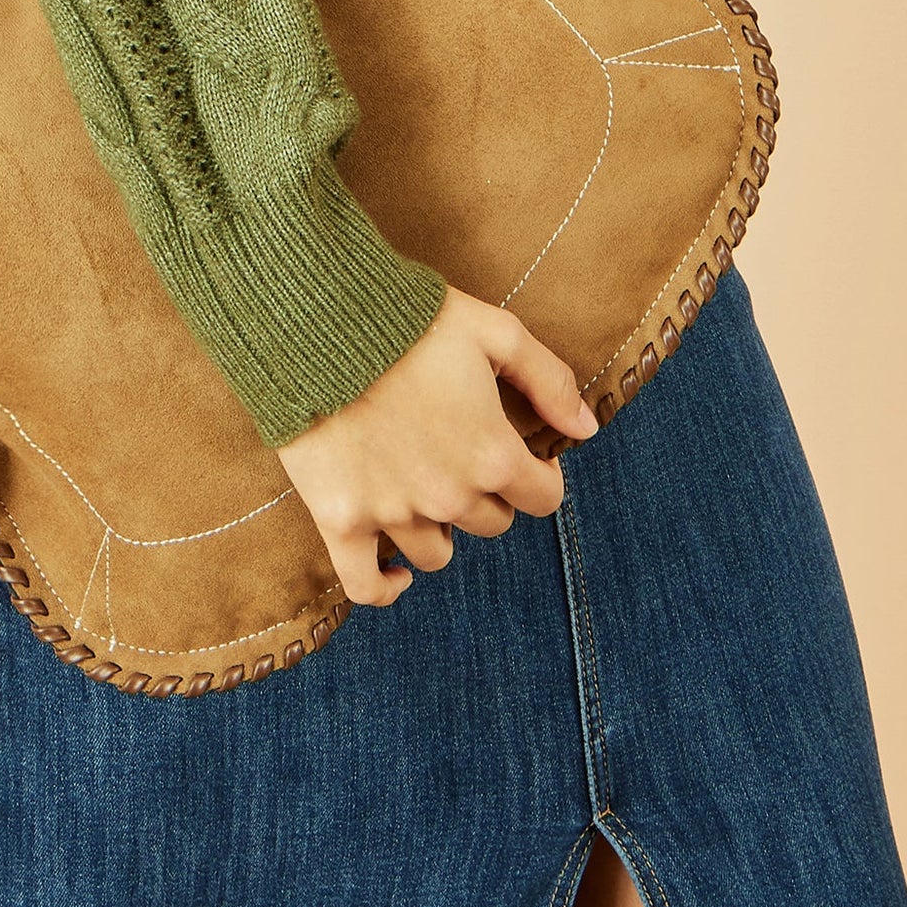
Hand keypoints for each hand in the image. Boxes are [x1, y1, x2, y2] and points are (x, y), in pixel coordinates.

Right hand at [275, 287, 595, 608]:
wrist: (320, 322)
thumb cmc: (411, 320)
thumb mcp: (494, 331)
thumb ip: (548, 380)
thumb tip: (586, 429)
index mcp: (492, 454)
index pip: (543, 497)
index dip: (539, 475)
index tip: (523, 455)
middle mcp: (448, 496)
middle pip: (490, 522)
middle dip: (486, 493)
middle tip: (460, 454)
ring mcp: (393, 514)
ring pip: (436, 554)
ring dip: (439, 527)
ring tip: (423, 490)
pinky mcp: (341, 520)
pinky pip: (367, 586)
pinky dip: (384, 587)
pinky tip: (395, 572)